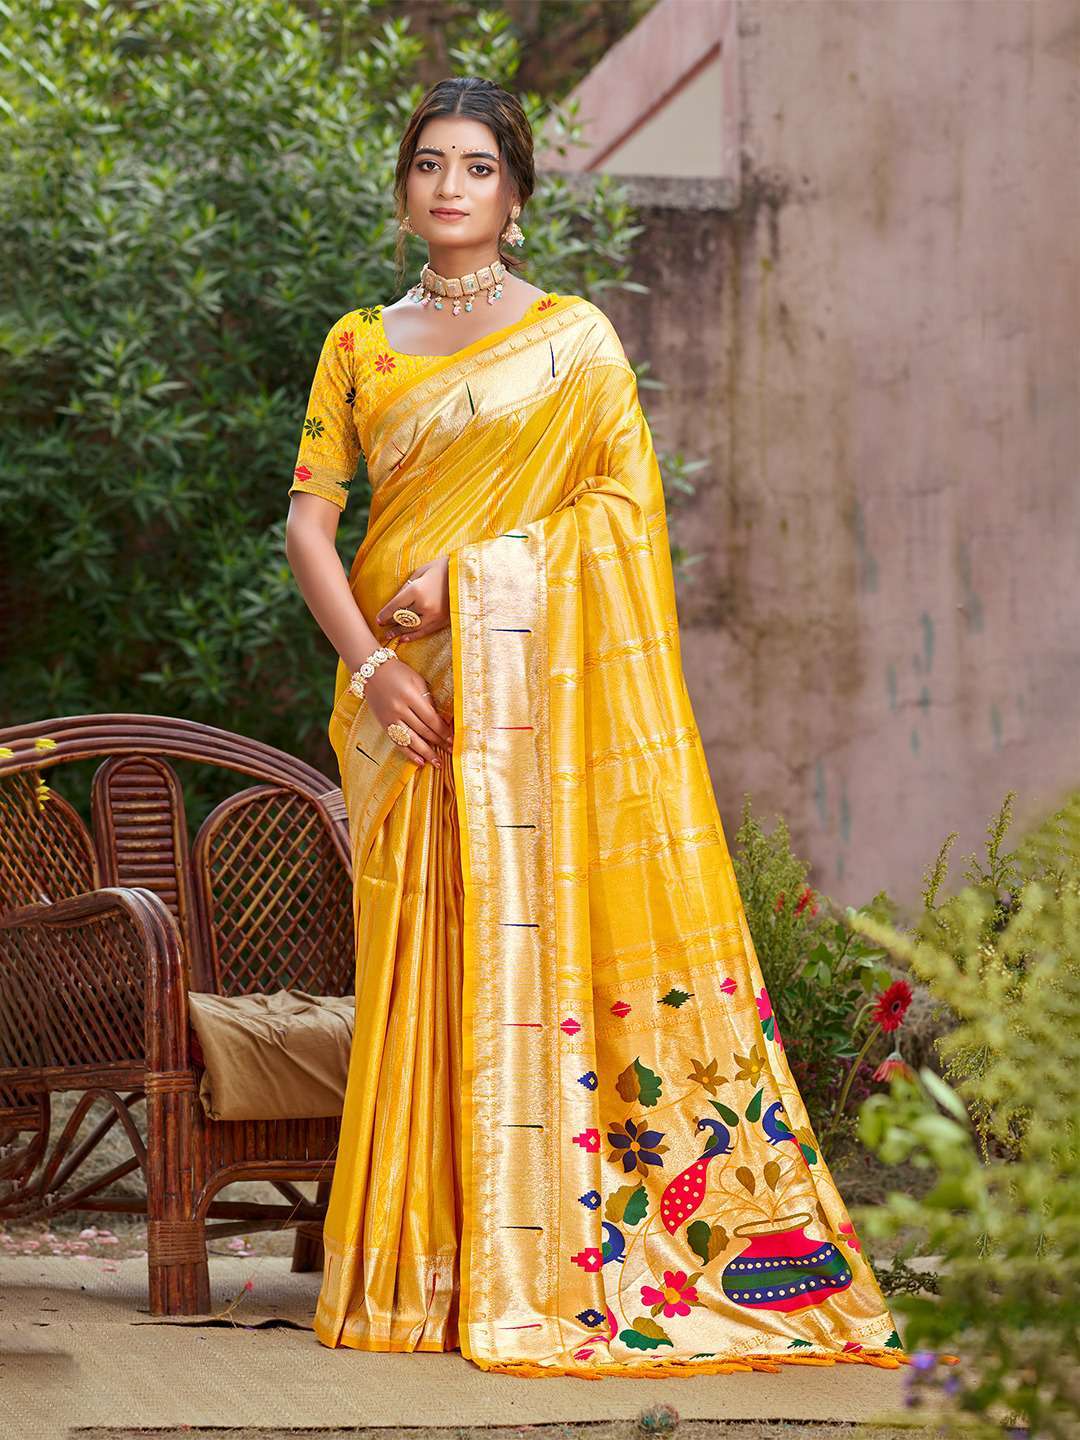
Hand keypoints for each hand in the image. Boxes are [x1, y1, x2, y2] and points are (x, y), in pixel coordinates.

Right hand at [362, 648, 452, 769]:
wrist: (371, 671)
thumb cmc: (398, 673)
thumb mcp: (417, 681)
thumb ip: (428, 700)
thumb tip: (441, 721)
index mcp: (410, 696)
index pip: (431, 719)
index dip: (443, 731)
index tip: (453, 739)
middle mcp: (399, 709)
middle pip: (423, 730)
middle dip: (439, 743)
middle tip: (451, 752)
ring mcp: (390, 718)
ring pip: (411, 740)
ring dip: (426, 753)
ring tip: (438, 763)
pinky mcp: (383, 724)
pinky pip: (397, 742)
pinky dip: (409, 753)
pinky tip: (419, 761)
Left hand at [376, 556, 449, 642]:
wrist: (467, 574)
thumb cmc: (442, 567)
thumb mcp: (421, 571)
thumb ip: (407, 587)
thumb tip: (396, 601)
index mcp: (416, 591)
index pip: (394, 607)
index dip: (384, 615)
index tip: (378, 620)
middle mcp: (424, 606)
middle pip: (402, 618)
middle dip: (391, 623)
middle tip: (383, 628)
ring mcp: (434, 616)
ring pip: (412, 628)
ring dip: (400, 632)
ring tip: (390, 636)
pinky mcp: (443, 621)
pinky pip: (425, 631)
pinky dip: (413, 636)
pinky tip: (404, 639)